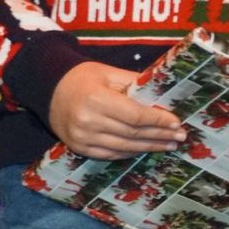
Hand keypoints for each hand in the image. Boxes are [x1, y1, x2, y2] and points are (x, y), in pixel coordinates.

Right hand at [48, 62, 186, 159]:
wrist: (48, 88)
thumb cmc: (82, 77)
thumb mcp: (109, 73)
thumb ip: (135, 84)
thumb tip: (163, 96)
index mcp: (97, 99)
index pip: (135, 116)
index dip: (158, 121)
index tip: (176, 122)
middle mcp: (88, 122)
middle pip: (132, 134)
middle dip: (159, 136)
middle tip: (180, 136)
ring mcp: (82, 138)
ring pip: (124, 147)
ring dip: (149, 147)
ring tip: (168, 145)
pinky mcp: (79, 148)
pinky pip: (110, 155)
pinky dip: (130, 153)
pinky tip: (145, 149)